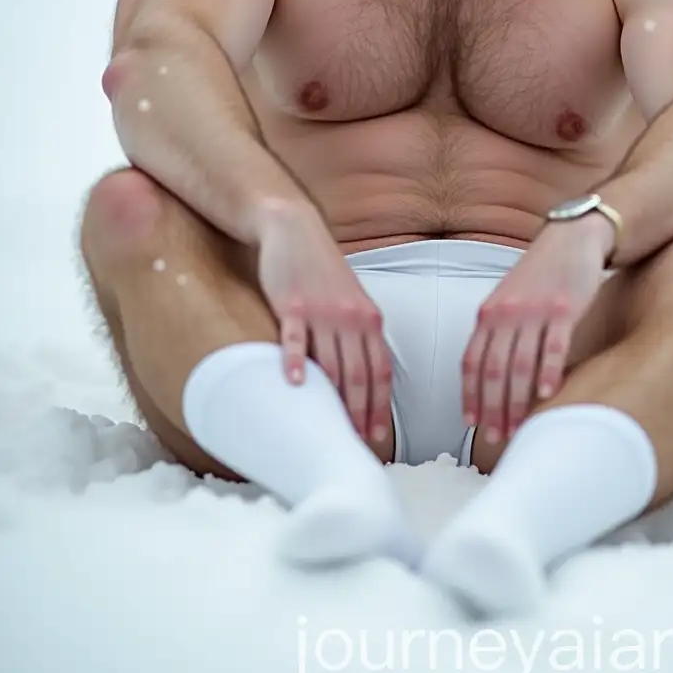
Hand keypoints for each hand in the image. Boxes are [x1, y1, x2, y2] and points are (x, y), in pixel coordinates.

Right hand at [254, 199, 391, 441]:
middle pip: (359, 373)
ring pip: (331, 362)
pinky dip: (294, 362)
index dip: (380, 405)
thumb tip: (361, 376)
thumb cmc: (323, 271)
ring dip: (333, 397)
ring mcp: (321, 312)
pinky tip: (293, 383)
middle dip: (360, 411)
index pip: (380, 370)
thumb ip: (357, 334)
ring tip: (329, 426)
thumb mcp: (351, 301)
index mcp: (369, 318)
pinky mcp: (292, 305)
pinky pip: (295, 339)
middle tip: (357, 441)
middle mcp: (350, 317)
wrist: (296, 231)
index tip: (378, 433)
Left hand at [462, 221, 610, 443]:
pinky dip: (549, 374)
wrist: (570, 238)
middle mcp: (506, 313)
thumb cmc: (540, 273)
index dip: (470, 395)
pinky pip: (554, 347)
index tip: (471, 423)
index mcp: (488, 312)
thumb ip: (498, 331)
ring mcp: (534, 311)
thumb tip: (490, 374)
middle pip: (493, 370)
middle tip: (495, 437)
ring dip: (517, 402)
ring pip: (520, 364)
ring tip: (519, 428)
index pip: (472, 362)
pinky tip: (548, 395)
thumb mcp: (508, 298)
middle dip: (492, 408)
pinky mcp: (564, 309)